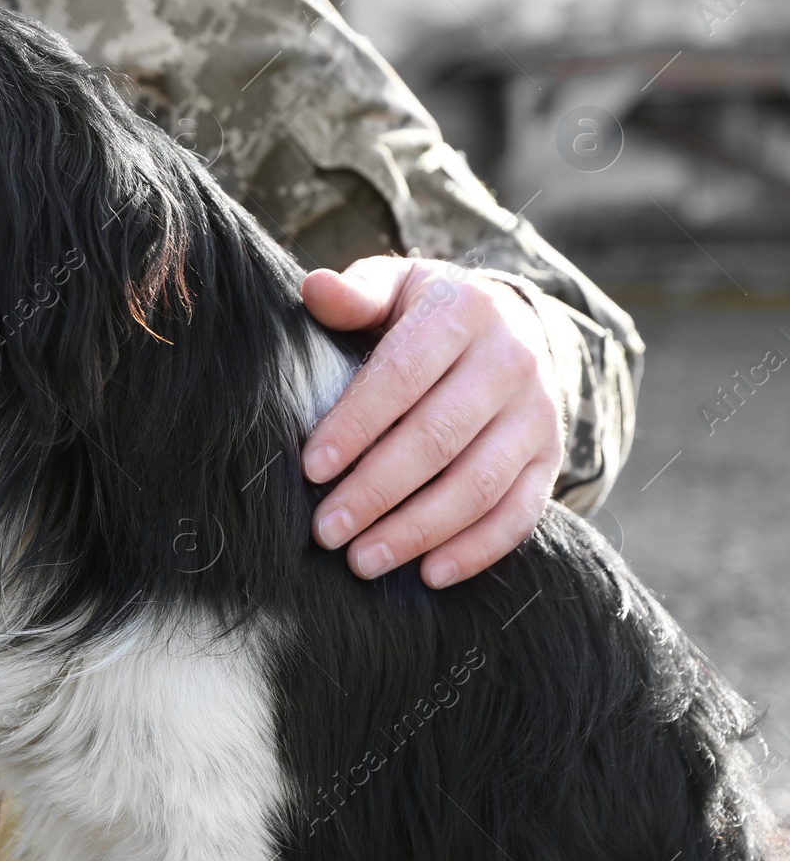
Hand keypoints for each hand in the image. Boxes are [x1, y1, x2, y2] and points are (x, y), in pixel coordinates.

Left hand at [300, 256, 562, 587]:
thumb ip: (355, 293)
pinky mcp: (550, 459)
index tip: (311, 468)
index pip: (403, 375)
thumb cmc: (426, 312)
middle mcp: (511, 362)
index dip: (356, 425)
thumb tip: (315, 288)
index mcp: (464, 313)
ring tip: (362, 561)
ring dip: (418, 530)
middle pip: (438, 438)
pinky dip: (477, 550)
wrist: (512, 325)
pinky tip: (429, 574)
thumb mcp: (394, 286)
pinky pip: (520, 513)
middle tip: (325, 531)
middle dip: (377, 490)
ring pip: (478, 483)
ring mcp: (537, 415)